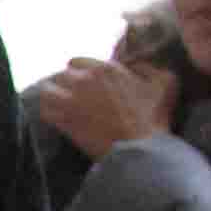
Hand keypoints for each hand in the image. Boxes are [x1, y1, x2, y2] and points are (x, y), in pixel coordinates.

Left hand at [30, 55, 174, 159]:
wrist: (142, 149)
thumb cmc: (154, 117)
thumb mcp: (165, 84)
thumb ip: (151, 68)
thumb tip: (137, 65)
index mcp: (106, 69)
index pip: (77, 61)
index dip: (80, 72)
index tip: (84, 82)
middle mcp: (85, 80)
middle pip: (61, 75)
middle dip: (65, 84)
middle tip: (71, 95)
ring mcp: (72, 100)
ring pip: (48, 90)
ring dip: (52, 96)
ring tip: (57, 104)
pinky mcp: (64, 121)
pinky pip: (45, 111)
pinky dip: (48, 112)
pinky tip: (55, 117)